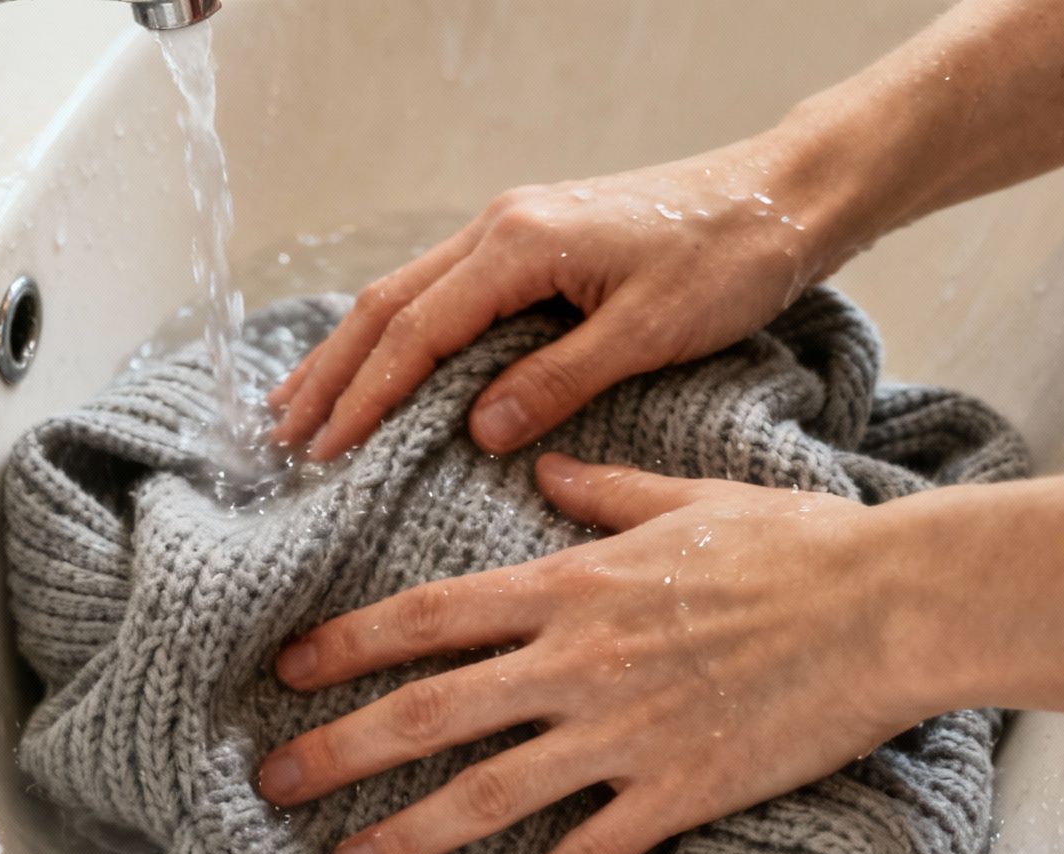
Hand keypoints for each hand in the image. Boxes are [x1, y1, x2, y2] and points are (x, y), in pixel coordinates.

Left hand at [255, 453, 924, 853]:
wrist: (887, 605)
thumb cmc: (795, 546)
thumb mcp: (687, 500)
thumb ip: (603, 492)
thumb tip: (542, 471)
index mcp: (573, 586)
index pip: (430, 616)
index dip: (349, 644)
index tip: (289, 668)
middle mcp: (578, 661)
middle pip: (432, 711)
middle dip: (341, 748)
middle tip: (273, 779)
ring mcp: (624, 732)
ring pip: (491, 793)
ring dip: (408, 833)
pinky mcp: (680, 790)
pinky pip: (592, 852)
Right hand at [266, 136, 856, 459]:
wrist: (783, 193)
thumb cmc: (729, 256)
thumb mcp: (648, 332)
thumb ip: (557, 379)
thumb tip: (479, 431)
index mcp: (518, 244)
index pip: (416, 332)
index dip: (363, 397)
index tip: (321, 452)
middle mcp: (500, 227)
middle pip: (386, 306)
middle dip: (330, 374)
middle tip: (280, 438)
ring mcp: (513, 228)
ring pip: (405, 294)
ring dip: (350, 352)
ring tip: (299, 406)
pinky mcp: (533, 240)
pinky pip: (441, 290)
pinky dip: (397, 333)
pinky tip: (377, 363)